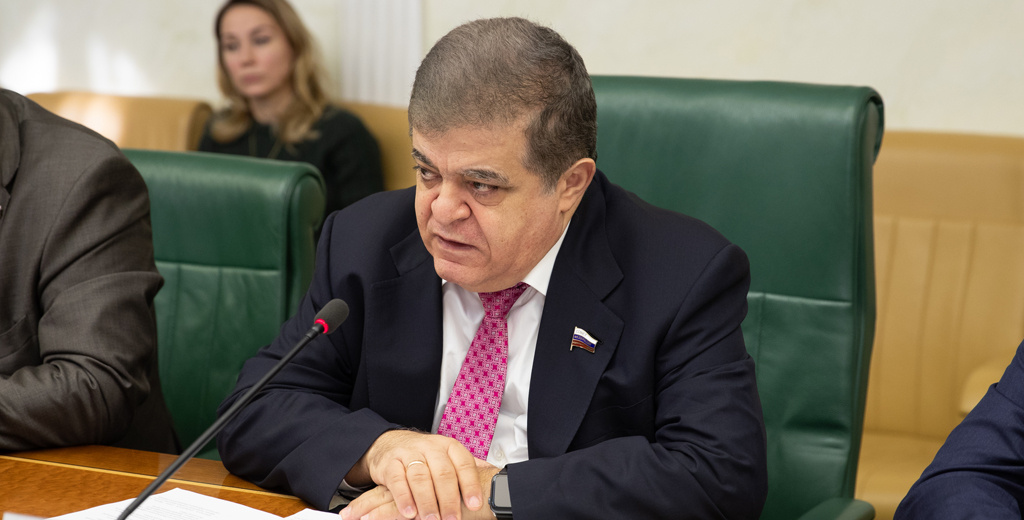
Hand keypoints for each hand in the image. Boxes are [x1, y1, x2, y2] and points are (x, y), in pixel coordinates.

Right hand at [341, 430, 485, 519]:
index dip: (470, 485)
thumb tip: (495, 479)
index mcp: (449, 446)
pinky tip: (409, 513)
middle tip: (453, 519)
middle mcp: (430, 447)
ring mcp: (409, 454)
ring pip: (420, 477)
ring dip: (427, 502)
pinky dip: (404, 498)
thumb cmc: (425, 456)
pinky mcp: (390, 464)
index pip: (464, 464)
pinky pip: (397, 481)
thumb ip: (466, 470)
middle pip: (443, 473)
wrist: (390, 444)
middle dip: (449, 499)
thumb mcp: (447, 458)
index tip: (475, 505)